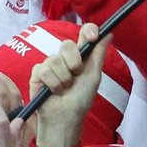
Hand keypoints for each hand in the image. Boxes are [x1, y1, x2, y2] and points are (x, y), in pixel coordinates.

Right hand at [30, 24, 107, 146]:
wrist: (66, 116)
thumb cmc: (81, 98)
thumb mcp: (94, 75)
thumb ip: (99, 54)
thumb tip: (109, 33)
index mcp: (80, 56)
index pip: (83, 34)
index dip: (88, 30)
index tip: (93, 36)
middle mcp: (64, 57)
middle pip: (67, 44)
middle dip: (74, 63)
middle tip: (75, 77)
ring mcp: (49, 64)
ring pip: (55, 59)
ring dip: (64, 78)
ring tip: (64, 89)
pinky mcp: (37, 73)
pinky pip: (44, 70)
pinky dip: (53, 83)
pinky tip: (54, 91)